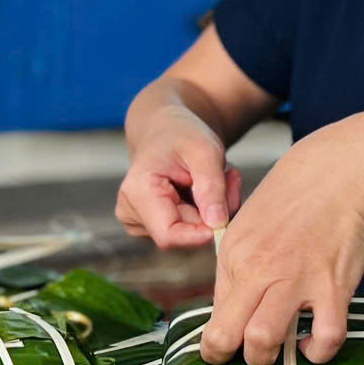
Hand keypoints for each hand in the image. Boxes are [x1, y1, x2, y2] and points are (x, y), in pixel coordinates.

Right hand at [116, 103, 243, 250]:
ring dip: (213, 211)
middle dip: (215, 213)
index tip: (228, 214)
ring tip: (219, 177)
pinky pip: (188, 231)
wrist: (166, 129)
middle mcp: (131, 213)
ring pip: (190, 234)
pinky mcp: (152, 226)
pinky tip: (206, 188)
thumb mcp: (204, 149)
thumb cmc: (182, 135)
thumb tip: (217, 223)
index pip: (169, 235)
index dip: (201, 234)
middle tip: (231, 178)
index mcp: (137, 192)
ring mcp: (140, 222)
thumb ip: (211, 186)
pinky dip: (206, 212)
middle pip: (183, 235)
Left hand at [200, 120, 363, 364]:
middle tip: (243, 358)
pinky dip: (319, 352)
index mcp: (235, 256)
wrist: (340, 172)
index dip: (215, 341)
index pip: (213, 315)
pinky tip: (314, 344)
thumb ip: (236, 267)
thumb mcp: (247, 224)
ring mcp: (297, 280)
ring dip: (267, 358)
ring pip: (264, 341)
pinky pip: (325, 337)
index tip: (225, 348)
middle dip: (228, 358)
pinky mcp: (334, 287)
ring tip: (278, 352)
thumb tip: (231, 308)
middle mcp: (260, 270)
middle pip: (226, 336)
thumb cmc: (295, 196)